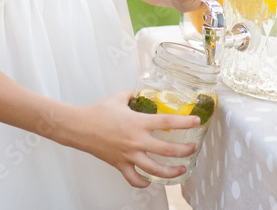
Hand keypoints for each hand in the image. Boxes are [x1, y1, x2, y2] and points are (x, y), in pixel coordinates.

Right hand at [74, 90, 200, 187]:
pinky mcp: (119, 164)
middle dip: (184, 151)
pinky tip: (149, 181)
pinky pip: (133, 179)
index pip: (167, 122)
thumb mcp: (120, 97)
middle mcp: (136, 141)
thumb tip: (141, 93)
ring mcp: (128, 155)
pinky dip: (143, 183)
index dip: (185, 122)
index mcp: (138, 122)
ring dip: (171, 172)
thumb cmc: (98, 111)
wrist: (79, 127)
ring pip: (154, 170)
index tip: (197, 122)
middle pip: (167, 150)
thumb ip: (133, 94)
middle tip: (193, 148)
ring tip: (181, 170)